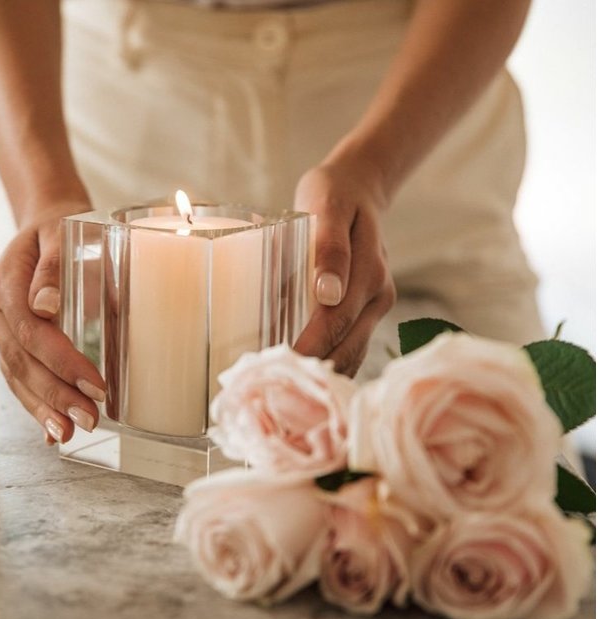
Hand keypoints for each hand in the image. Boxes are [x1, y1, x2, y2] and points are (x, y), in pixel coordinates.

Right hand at [0, 198, 106, 443]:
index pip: (30, 330)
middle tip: (91, 419)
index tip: (96, 385)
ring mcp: (2, 329)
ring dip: (43, 409)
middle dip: (55, 395)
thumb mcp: (62, 230)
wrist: (47, 221)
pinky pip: (19, 378)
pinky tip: (53, 433)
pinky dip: (36, 407)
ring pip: (16, 376)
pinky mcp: (14, 342)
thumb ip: (54, 265)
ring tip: (72, 435)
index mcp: (8, 281)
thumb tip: (47, 305)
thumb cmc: (62, 225)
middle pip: (22, 361)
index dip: (61, 361)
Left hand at [292, 154, 395, 375]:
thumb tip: (327, 293)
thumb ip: (329, 247)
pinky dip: (332, 364)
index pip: (335, 323)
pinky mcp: (368, 310)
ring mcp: (376, 305)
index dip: (309, 349)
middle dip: (313, 372)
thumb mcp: (327, 206)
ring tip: (288, 397)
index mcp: (368, 272)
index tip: (279, 371)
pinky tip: (306, 382)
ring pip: (352, 352)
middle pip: (346, 346)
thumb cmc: (334, 194)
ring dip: (324, 375)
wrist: (359, 185)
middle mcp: (378, 295)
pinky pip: (352, 345)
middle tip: (275, 395)